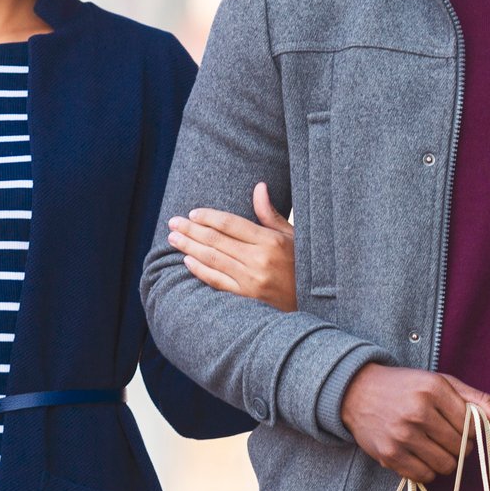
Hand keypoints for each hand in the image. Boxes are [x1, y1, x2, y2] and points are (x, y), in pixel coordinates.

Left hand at [169, 182, 296, 309]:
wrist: (316, 304)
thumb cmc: (304, 265)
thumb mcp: (293, 237)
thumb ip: (270, 214)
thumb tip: (259, 187)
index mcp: (271, 241)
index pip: (231, 224)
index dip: (209, 217)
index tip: (193, 213)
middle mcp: (260, 260)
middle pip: (216, 240)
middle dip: (191, 229)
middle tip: (173, 222)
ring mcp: (252, 281)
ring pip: (212, 259)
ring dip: (189, 247)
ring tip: (173, 238)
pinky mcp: (247, 298)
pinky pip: (217, 281)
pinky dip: (200, 270)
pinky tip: (187, 261)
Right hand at [339, 365, 489, 483]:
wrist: (357, 391)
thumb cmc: (407, 387)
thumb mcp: (442, 383)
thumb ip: (477, 401)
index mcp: (433, 389)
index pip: (472, 425)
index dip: (472, 430)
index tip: (461, 426)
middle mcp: (417, 412)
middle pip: (461, 448)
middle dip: (460, 446)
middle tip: (446, 436)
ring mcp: (402, 436)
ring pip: (446, 466)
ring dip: (445, 460)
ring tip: (433, 446)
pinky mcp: (389, 455)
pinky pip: (424, 476)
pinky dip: (427, 470)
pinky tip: (419, 454)